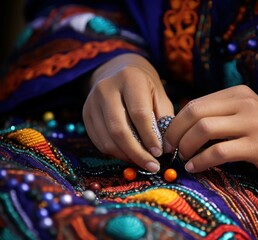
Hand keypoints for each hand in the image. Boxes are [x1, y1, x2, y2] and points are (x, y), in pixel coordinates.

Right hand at [82, 53, 173, 172]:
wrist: (120, 71)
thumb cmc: (146, 88)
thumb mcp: (160, 96)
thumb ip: (163, 119)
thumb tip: (163, 149)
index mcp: (130, 79)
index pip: (139, 113)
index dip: (149, 136)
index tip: (159, 153)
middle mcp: (106, 88)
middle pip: (119, 129)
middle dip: (137, 152)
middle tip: (152, 166)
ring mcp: (92, 101)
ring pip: (107, 139)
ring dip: (126, 156)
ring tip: (142, 162)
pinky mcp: (85, 114)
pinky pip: (98, 141)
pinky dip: (115, 153)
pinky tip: (129, 155)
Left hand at [164, 85, 257, 182]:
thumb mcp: (245, 115)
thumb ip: (219, 115)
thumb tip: (183, 127)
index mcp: (237, 93)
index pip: (195, 103)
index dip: (176, 122)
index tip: (168, 138)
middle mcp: (244, 102)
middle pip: (195, 113)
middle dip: (175, 133)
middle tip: (169, 149)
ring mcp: (252, 122)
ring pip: (204, 129)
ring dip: (186, 146)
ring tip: (182, 158)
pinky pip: (219, 151)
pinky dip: (201, 161)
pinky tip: (195, 167)